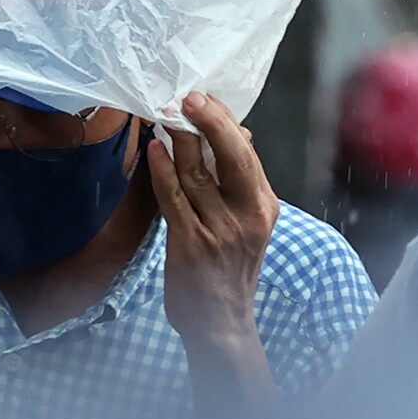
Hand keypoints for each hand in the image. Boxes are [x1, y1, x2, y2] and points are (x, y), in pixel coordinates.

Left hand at [149, 92, 277, 349]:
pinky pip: (174, 198)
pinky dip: (162, 170)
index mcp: (263, 206)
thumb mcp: (249, 222)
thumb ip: (241, 181)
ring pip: (197, 173)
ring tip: (163, 114)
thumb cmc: (231, 267)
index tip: (204, 97)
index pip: (246, 153)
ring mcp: (220, 229)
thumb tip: (238, 133)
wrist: (221, 322)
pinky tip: (154, 149)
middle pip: (231, 157)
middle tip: (188, 96)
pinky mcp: (191, 242)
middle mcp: (247, 215)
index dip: (224, 122)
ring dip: (178, 140)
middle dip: (210, 122)